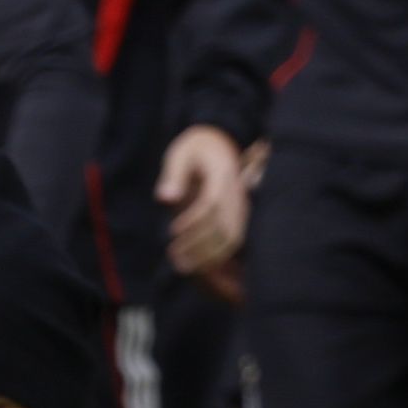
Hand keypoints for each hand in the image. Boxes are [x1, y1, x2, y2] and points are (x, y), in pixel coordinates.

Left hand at [157, 125, 248, 279]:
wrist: (218, 141)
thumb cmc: (194, 149)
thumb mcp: (179, 155)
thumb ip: (173, 175)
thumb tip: (166, 198)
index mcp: (222, 175)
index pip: (211, 204)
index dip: (193, 223)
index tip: (173, 231)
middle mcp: (236, 193)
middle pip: (226, 228)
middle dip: (200, 248)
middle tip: (174, 256)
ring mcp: (240, 205)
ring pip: (232, 239)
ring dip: (208, 257)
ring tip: (180, 265)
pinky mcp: (239, 215)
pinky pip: (234, 240)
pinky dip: (217, 256)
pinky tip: (195, 263)